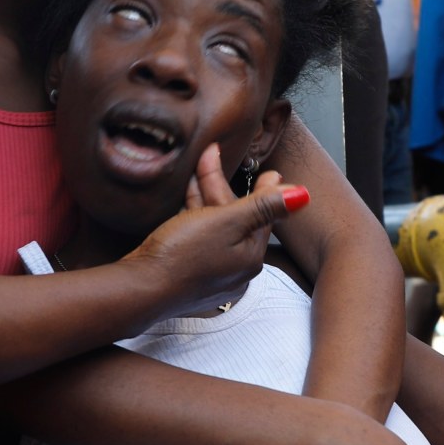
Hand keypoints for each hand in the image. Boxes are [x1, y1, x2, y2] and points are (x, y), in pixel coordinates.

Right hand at [123, 143, 306, 318]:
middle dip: (223, 186)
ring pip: (214, 226)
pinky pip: (197, 237)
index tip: (270, 171)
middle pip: (236, 219)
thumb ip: (263, 206)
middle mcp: (235, 269)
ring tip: (198, 167)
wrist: (140, 288)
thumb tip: (303, 196)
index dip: (264, 189)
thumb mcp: (227, 222)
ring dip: (205, 195)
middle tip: (214, 156)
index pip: (262, 215)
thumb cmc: (182, 254)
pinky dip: (193, 214)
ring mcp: (210, 274)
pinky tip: (185, 198)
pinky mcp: (187, 274)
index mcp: (250, 257)